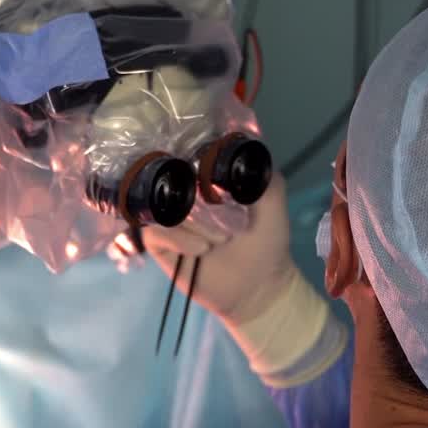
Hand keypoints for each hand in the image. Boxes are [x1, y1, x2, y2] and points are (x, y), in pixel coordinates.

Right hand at [142, 172, 294, 325]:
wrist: (258, 286)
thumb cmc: (266, 242)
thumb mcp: (273, 201)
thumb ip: (262, 173)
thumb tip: (249, 141)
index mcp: (207, 180)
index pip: (186, 157)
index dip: (197, 166)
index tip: (215, 184)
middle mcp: (184, 195)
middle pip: (171, 182)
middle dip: (199, 202)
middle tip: (226, 224)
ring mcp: (169, 219)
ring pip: (163, 208)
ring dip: (195, 225)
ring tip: (218, 241)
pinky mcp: (159, 243)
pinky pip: (154, 232)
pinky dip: (179, 240)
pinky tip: (201, 250)